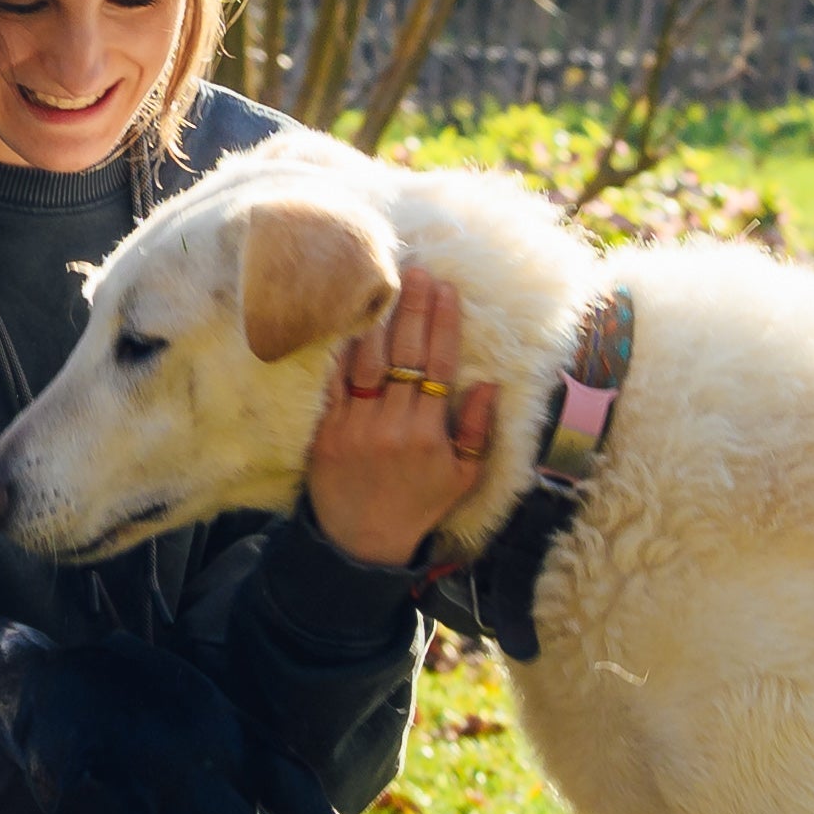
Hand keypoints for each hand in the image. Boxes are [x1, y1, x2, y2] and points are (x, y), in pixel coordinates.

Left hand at [305, 266, 499, 571]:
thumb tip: (486, 383)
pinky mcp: (326, 433)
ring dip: (377, 320)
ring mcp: (356, 428)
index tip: (448, 290)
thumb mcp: (463, 476)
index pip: (439, 367)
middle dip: (413, 310)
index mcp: (429, 435)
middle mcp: (393, 426)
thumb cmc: (420, 504)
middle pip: (404, 355)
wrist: (363, 542)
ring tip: (385, 283)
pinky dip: (341, 351)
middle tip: (418, 271)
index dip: (444, 325)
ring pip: (366, 362)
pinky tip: (347, 320)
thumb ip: (476, 429)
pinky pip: (334, 384)